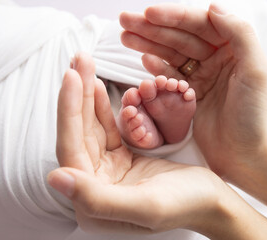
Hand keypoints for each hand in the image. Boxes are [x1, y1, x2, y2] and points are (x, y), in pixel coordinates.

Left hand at [48, 53, 224, 233]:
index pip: (71, 149)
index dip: (68, 111)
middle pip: (79, 133)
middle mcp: (95, 187)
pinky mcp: (121, 160)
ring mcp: (108, 172)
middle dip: (77, 94)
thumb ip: (98, 198)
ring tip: (83, 65)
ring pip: (91, 127)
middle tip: (78, 60)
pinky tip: (94, 86)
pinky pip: (106, 129)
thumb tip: (54, 178)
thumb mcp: (146, 205)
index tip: (70, 76)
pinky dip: (101, 107)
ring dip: (87, 95)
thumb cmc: (187, 206)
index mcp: (93, 202)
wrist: (212, 201)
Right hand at [120, 4, 266, 182]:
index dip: (173, 17)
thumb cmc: (254, 117)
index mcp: (234, 48)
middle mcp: (216, 58)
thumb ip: (240, 34)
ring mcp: (201, 76)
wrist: (244, 155)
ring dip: (148, 44)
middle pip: (180, 36)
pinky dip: (156, 67)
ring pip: (171, 53)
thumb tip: (213, 7)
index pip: (200, 24)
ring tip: (125, 36)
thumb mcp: (255, 71)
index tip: (148, 14)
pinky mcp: (189, 94)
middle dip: (152, 28)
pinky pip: (169, 75)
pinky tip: (143, 59)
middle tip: (125, 20)